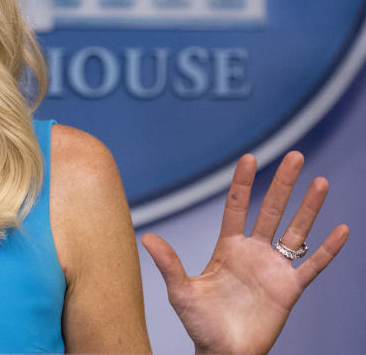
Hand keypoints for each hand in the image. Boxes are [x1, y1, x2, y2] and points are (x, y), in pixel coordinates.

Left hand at [142, 152, 348, 354]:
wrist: (223, 353)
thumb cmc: (200, 324)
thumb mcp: (181, 292)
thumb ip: (169, 264)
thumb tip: (147, 237)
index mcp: (227, 248)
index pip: (236, 207)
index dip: (243, 183)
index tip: (250, 157)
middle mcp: (253, 253)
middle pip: (271, 210)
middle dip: (282, 183)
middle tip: (295, 155)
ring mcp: (273, 269)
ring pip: (296, 231)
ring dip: (308, 208)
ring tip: (321, 182)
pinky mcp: (289, 289)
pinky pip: (313, 266)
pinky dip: (328, 249)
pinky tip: (342, 229)